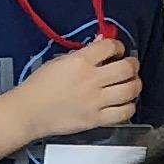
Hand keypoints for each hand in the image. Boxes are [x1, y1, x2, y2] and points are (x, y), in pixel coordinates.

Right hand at [9, 35, 140, 139]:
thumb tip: (103, 44)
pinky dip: (129, 106)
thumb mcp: (59, 61)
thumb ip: (83, 53)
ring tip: (130, 84)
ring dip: (135, 84)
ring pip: (130, 90)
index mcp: (80, 61)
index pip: (111, 46)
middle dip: (132, 65)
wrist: (28, 112)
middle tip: (129, 67)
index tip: (117, 51)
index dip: (118, 46)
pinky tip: (124, 103)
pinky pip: (124, 113)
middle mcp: (90, 80)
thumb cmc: (39, 85)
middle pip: (127, 68)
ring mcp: (95, 101)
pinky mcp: (96, 119)